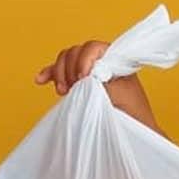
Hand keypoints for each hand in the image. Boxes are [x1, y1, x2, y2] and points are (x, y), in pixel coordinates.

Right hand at [35, 40, 162, 133]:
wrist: (137, 132)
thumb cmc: (135, 116)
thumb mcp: (120, 97)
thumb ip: (101, 84)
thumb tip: (82, 80)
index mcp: (117, 60)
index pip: (94, 47)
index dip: (85, 60)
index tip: (83, 79)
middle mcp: (102, 62)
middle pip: (76, 51)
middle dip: (70, 68)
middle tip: (74, 88)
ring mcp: (90, 72)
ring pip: (66, 59)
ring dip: (60, 72)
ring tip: (63, 91)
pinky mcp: (80, 84)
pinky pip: (60, 72)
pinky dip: (50, 73)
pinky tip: (40, 80)